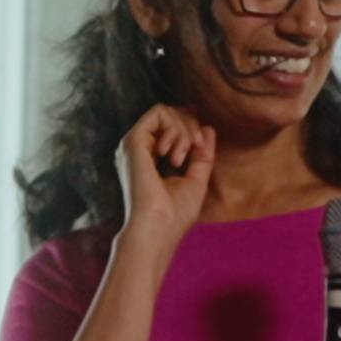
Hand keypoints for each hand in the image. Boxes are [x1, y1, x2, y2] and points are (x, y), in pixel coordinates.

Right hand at [114, 104, 216, 254]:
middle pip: (170, 115)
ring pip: (165, 111)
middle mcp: (138, 149)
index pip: (171, 127)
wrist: (157, 229)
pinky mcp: (133, 141)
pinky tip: (174, 153)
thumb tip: (207, 128)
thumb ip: (202, 155)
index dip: (191, 129)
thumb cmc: (173, 215)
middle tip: (195, 148)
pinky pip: (159, 112)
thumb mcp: (196, 180)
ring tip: (181, 158)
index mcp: (148, 158)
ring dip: (184, 129)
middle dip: (190, 127)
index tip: (200, 148)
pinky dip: (175, 127)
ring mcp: (133, 144)